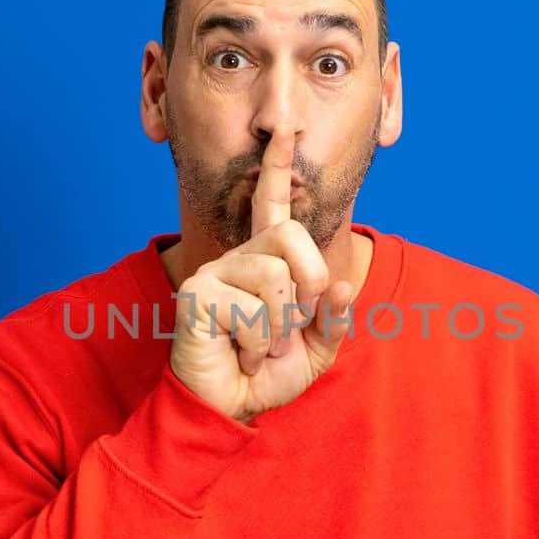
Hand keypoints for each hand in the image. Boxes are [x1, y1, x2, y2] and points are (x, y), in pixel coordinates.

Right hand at [168, 129, 356, 421]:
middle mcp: (239, 259)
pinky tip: (240, 352)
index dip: (277, 168)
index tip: (284, 130)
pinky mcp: (199, 293)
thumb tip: (339, 284)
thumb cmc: (266, 375)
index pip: (273, 207)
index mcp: (267, 263)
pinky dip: (259, 342)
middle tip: (289, 327)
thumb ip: (334, 316)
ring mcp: (216, 273)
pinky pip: (254, 309)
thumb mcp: (316, 349)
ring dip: (281, 326)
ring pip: (277, 277)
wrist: (229, 408)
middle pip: (291, 236)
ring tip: (260, 345)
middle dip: (307, 287)